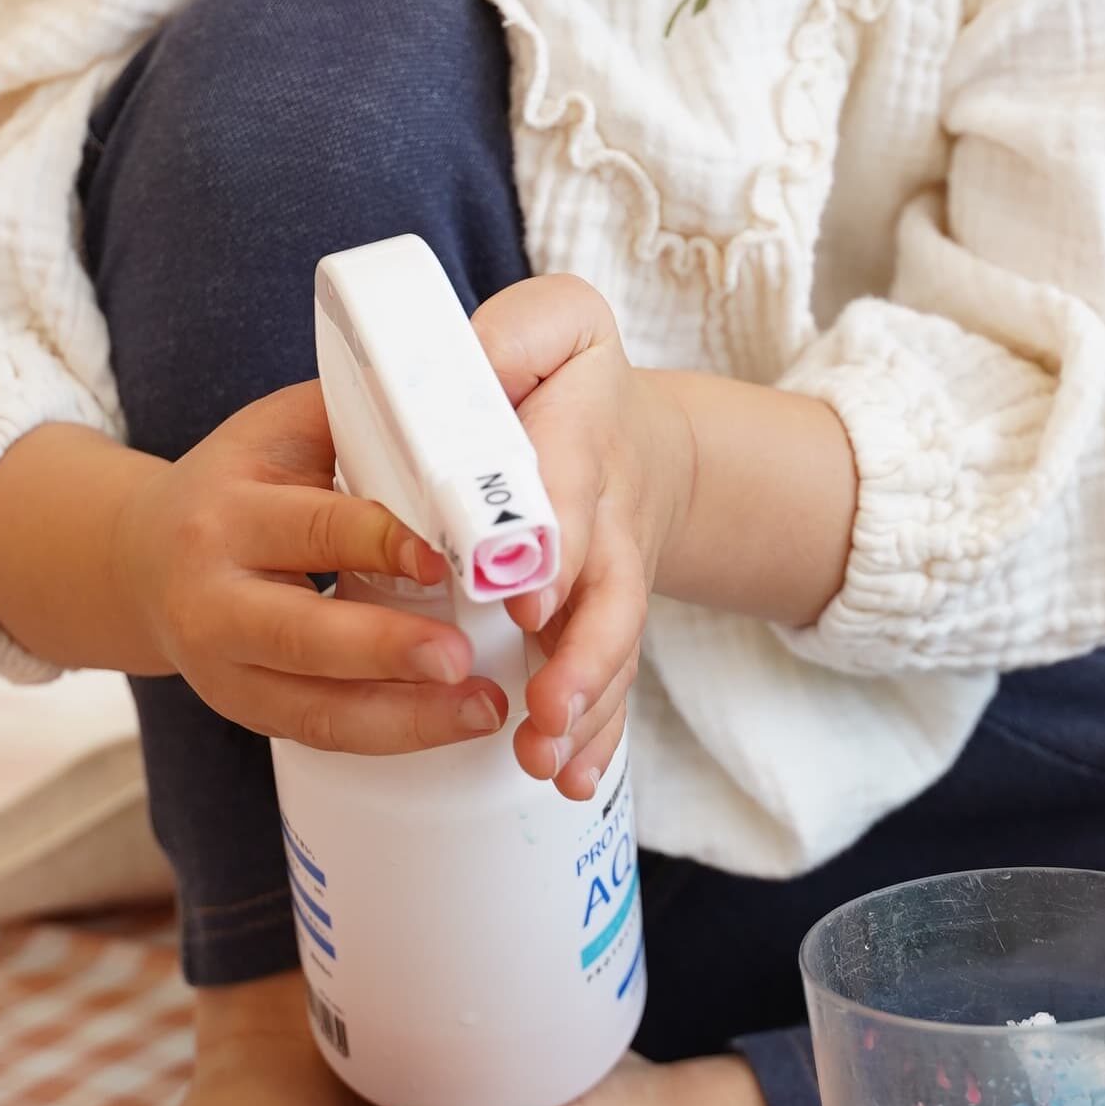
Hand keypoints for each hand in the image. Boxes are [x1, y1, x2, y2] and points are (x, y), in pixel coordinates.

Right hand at [125, 383, 510, 755]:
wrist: (144, 556)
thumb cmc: (241, 480)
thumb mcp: (282, 430)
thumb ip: (360, 419)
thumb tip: (466, 402)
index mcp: (226, 512)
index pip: (312, 528)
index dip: (380, 542)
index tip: (446, 558)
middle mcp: (212, 596)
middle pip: (300, 633)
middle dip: (384, 649)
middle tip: (461, 659)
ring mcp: (220, 666)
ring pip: (312, 705)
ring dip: (403, 717)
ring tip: (482, 707)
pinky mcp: (242, 708)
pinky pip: (318, 731)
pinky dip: (387, 734)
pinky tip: (447, 721)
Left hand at [469, 276, 691, 798]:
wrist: (636, 438)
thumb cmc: (568, 382)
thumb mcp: (558, 325)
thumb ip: (516, 335)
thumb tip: (468, 369)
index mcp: (581, 434)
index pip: (565, 482)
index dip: (548, 536)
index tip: (521, 592)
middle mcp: (605, 515)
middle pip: (604, 587)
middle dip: (577, 650)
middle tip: (542, 703)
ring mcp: (610, 578)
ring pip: (609, 647)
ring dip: (582, 706)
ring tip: (545, 758)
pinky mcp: (603, 625)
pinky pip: (609, 686)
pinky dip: (596, 736)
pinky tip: (570, 780)